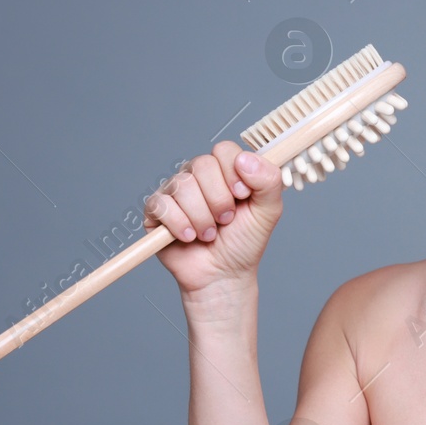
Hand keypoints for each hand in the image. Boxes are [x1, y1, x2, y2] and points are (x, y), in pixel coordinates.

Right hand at [144, 142, 283, 295]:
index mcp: (225, 171)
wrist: (223, 275)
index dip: (233, 172)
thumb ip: (269, 181)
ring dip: (201, 218)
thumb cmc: (244, 243)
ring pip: (182, 186)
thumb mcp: (268, 212)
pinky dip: (178, 224)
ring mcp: (175, 191)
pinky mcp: (156, 210)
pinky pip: (161, 205)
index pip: (224, 150)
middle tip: (225, 220)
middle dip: (219, 200)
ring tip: (209, 233)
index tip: (242, 196)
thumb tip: (245, 159)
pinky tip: (188, 237)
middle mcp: (198, 176)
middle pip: (202, 165)